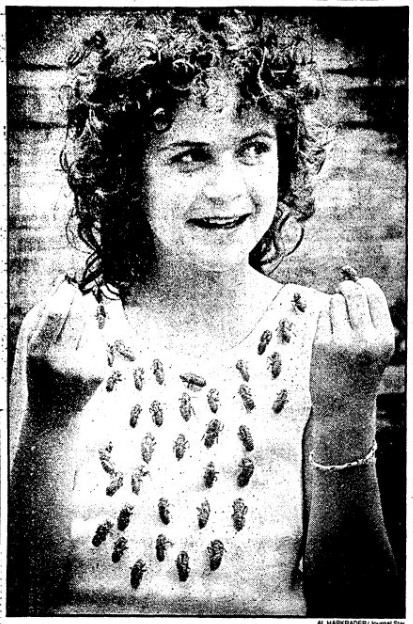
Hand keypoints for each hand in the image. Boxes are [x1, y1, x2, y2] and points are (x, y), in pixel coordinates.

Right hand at [26, 276, 106, 430]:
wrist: (54, 413)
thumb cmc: (41, 372)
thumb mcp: (32, 346)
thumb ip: (42, 314)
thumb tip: (63, 283)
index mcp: (39, 352)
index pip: (55, 312)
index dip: (64, 293)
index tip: (69, 284)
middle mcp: (62, 360)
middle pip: (78, 315)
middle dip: (79, 300)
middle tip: (77, 293)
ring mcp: (84, 367)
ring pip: (90, 326)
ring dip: (84, 320)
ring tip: (72, 335)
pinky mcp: (100, 371)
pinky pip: (98, 341)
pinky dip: (91, 339)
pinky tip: (81, 353)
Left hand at [310, 277, 393, 437]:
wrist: (345, 406)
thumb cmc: (360, 371)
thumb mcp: (376, 347)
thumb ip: (370, 318)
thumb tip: (354, 281)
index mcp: (385, 337)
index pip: (374, 294)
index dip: (364, 284)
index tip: (359, 284)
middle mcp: (366, 338)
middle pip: (352, 292)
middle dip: (345, 287)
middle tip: (342, 290)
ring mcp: (342, 342)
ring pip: (334, 302)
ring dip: (334, 305)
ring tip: (337, 324)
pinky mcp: (321, 345)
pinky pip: (322, 316)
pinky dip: (324, 319)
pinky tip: (327, 334)